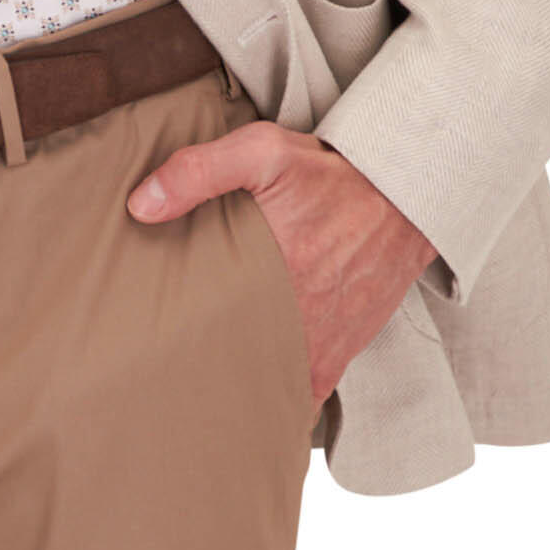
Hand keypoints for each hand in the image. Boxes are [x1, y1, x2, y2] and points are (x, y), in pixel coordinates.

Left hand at [128, 120, 435, 405]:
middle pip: (230, 373)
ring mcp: (321, 349)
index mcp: (270, 284)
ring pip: (265, 390)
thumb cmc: (333, 174)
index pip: (203, 339)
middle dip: (198, 377)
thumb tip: (141, 205)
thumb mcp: (264, 152)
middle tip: (166, 377)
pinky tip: (253, 396)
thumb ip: (199, 171)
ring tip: (202, 391)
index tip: (145, 353)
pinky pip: (302, 394)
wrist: (408, 196)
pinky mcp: (341, 356)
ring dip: (237, 390)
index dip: (173, 350)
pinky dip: (279, 397)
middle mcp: (297, 328)